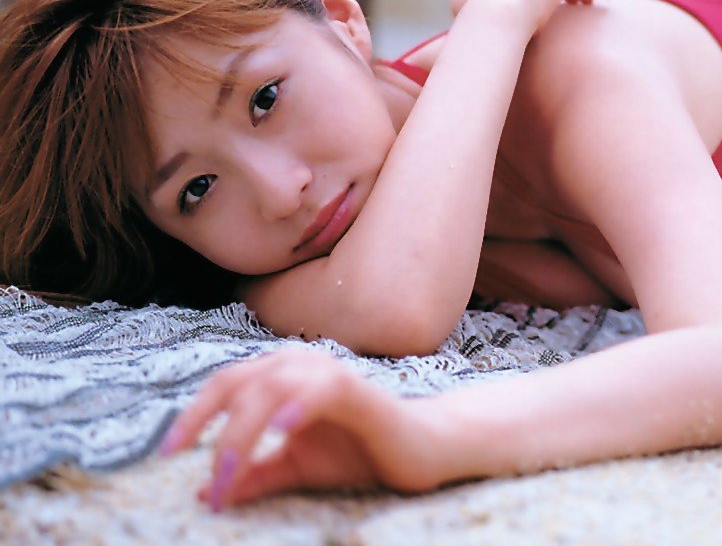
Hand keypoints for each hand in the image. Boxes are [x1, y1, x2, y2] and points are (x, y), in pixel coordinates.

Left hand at [158, 348, 443, 509]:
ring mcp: (330, 374)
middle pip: (238, 383)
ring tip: (229, 476)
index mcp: (282, 375)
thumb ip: (254, 475)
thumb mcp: (294, 467)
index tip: (167, 454)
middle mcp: (302, 363)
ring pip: (270, 387)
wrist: (419, 452)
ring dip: (242, 433)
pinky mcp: (360, 392)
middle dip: (208, 427)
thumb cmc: (358, 450)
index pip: (225, 384)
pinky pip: (323, 390)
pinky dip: (297, 406)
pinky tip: (279, 430)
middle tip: (205, 478)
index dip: (192, 416)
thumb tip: (204, 494)